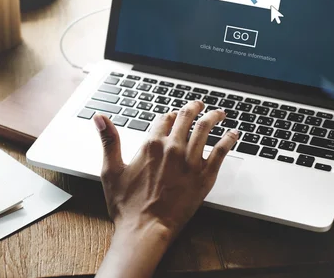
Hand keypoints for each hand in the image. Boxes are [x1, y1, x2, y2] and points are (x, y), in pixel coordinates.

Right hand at [94, 101, 238, 277]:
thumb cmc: (126, 205)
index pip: (163, 119)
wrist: (145, 229)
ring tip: (218, 113)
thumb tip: (99, 117)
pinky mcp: (204, 176)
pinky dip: (228, 140)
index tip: (172, 115)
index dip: (168, 115)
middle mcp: (172, 148)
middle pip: (186, 119)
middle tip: (198, 105)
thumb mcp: (111, 170)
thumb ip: (109, 140)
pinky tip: (233, 134)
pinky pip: (221, 152)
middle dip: (193, 108)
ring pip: (205, 129)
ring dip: (213, 117)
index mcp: (151, 145)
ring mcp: (190, 162)